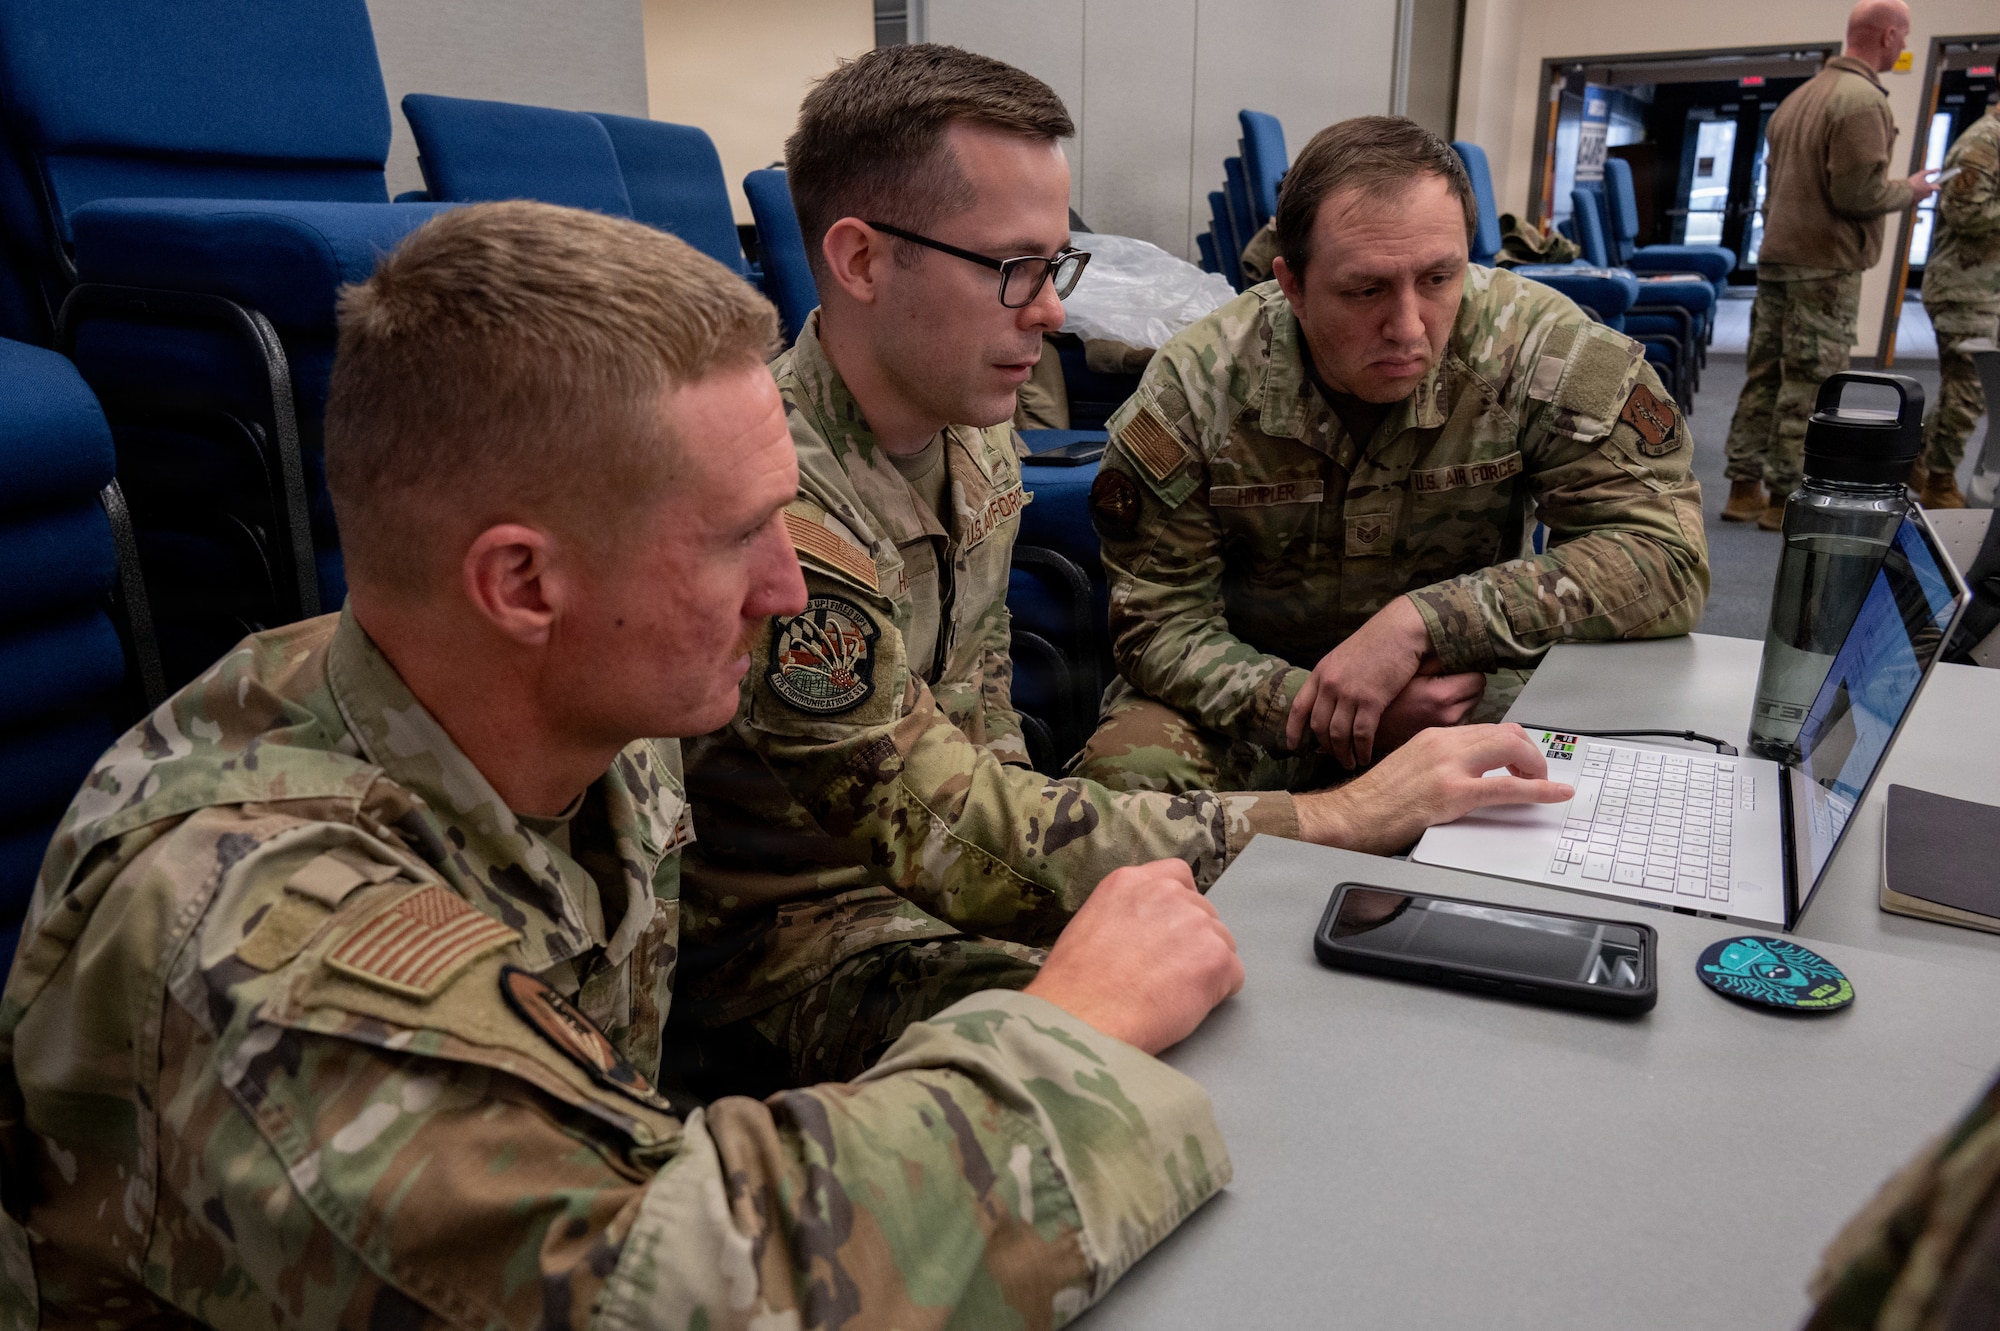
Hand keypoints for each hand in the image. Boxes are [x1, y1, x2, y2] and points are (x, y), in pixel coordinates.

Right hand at [1024, 859, 1243, 1054]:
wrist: (1084, 1019)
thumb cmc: (1075, 986)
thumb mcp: (1090, 924)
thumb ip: (1127, 912)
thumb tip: (1146, 930)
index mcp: (1132, 881)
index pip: (1177, 875)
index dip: (1180, 904)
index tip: (1171, 928)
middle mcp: (1167, 893)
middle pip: (1203, 912)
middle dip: (1192, 940)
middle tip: (1167, 973)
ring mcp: (1196, 923)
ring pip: (1222, 942)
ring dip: (1206, 966)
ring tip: (1172, 993)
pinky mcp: (1217, 958)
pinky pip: (1233, 975)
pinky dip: (1217, 992)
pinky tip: (1186, 1006)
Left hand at [1284, 596, 1434, 767]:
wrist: (1401, 630)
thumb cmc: (1378, 641)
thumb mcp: (1345, 656)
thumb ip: (1334, 677)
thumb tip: (1331, 701)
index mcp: (1320, 672)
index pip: (1299, 707)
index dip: (1293, 730)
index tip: (1293, 747)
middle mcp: (1330, 684)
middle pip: (1319, 726)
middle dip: (1326, 747)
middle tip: (1335, 759)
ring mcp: (1349, 693)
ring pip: (1339, 734)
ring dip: (1344, 754)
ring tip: (1350, 763)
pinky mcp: (1371, 700)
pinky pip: (1361, 734)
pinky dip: (1362, 750)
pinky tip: (1365, 757)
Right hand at [1292, 723, 1574, 855]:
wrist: (1347, 816)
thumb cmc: (1373, 801)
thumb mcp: (1408, 767)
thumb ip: (1440, 763)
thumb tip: (1472, 774)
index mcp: (1434, 736)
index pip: (1490, 728)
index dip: (1516, 745)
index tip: (1524, 761)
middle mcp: (1444, 742)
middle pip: (1508, 733)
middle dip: (1532, 754)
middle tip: (1536, 775)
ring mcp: (1449, 766)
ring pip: (1513, 750)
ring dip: (1537, 768)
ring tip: (1541, 785)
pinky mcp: (1453, 793)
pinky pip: (1509, 787)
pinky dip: (1540, 790)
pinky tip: (1555, 794)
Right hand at [1373, 662, 1486, 754]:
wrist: (1367, 732)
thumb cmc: (1384, 698)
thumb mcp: (1407, 671)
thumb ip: (1436, 659)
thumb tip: (1459, 648)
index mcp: (1442, 696)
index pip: (1478, 678)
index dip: (1466, 671)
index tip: (1452, 669)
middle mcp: (1450, 717)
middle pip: (1477, 693)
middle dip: (1465, 685)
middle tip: (1443, 682)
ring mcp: (1450, 732)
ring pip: (1472, 707)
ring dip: (1461, 700)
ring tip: (1436, 697)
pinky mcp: (1446, 741)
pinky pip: (1462, 721)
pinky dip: (1455, 714)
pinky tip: (1434, 711)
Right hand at [1909, 171, 1938, 203]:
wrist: (1903, 191)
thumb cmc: (1912, 182)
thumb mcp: (1921, 174)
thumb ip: (1930, 171)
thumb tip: (1938, 170)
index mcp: (1929, 188)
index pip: (1938, 188)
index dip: (1937, 186)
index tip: (1935, 185)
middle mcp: (1927, 195)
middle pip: (1930, 193)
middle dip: (1928, 191)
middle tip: (1922, 187)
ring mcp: (1921, 199)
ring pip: (1923, 197)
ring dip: (1921, 195)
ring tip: (1915, 191)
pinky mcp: (1915, 203)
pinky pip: (1916, 202)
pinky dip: (1915, 199)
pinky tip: (1911, 196)